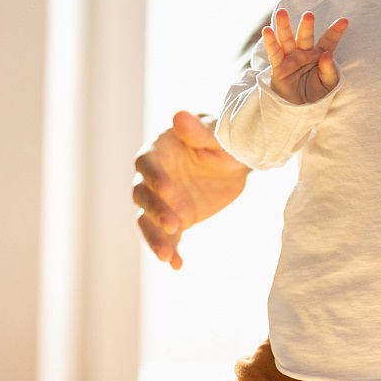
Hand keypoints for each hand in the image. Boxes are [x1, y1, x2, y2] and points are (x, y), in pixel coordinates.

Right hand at [133, 111, 249, 270]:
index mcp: (160, 150)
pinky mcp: (174, 220)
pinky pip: (167, 238)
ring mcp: (163, 201)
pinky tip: (176, 265)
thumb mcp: (220, 136)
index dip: (154, 176)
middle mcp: (155, 178)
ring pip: (148, 221)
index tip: (167, 189)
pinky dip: (170, 250)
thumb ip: (200, 132)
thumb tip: (179, 116)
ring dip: (154, 237)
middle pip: (142, 195)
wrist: (237, 162)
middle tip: (172, 224)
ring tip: (166, 256)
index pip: (146, 164)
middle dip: (154, 210)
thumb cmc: (226, 140)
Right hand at [261, 8, 348, 105]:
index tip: (344, 21)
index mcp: (320, 55)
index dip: (335, 31)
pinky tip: (267, 31)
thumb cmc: (318, 95)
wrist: (303, 111)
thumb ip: (329, 70)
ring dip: (283, 26)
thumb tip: (327, 54)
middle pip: (305, 37)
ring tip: (281, 12)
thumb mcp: (329, 84)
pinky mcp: (279, 68)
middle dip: (306, 26)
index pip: (329, 41)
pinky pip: (274, 54)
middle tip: (309, 16)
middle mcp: (305, 53)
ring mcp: (291, 59)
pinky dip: (270, 42)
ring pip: (286, 40)